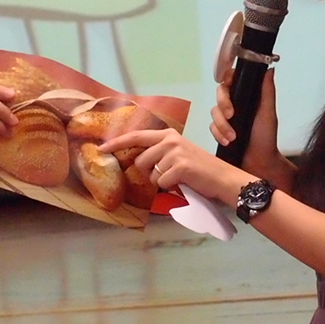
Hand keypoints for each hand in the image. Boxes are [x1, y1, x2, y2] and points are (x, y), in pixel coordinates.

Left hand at [100, 128, 251, 206]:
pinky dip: (171, 188)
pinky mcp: (179, 166)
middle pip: (141, 160)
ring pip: (151, 174)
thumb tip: (137, 162)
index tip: (102, 147)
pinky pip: (162, 183)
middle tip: (167, 177)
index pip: (136, 136)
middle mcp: (170, 140)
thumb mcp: (179, 154)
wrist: (222, 178)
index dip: (117, 142)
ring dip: (161, 182)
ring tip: (178, 180)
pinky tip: (184, 184)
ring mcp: (175, 152)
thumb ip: (160, 153)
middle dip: (148, 174)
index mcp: (168, 135)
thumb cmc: (200, 170)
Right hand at [211, 68, 283, 179]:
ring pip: (214, 112)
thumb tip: (269, 69)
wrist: (259, 163)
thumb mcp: (268, 113)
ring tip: (233, 137)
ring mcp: (226, 118)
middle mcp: (235, 104)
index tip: (229, 84)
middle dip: (223, 104)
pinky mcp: (219, 132)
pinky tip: (228, 142)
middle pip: (220, 94)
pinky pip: (211, 128)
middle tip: (231, 115)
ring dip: (222, 125)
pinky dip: (218, 134)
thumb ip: (267, 91)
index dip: (227, 79)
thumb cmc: (266, 138)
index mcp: (246, 96)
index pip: (232, 80)